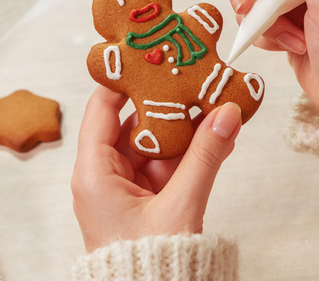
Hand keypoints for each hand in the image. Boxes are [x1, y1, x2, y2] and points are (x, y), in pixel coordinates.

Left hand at [71, 85, 241, 251]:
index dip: (123, 81)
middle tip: (192, 82)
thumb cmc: (146, 267)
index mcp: (93, 174)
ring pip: (155, 147)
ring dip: (185, 132)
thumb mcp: (179, 206)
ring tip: (214, 109)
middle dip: (167, 106)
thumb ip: (204, 158)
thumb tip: (224, 117)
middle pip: (133, 126)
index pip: (102, 109)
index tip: (147, 59)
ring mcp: (124, 190)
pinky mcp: (143, 202)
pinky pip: (166, 169)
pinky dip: (189, 156)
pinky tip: (216, 139)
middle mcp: (103, 178)